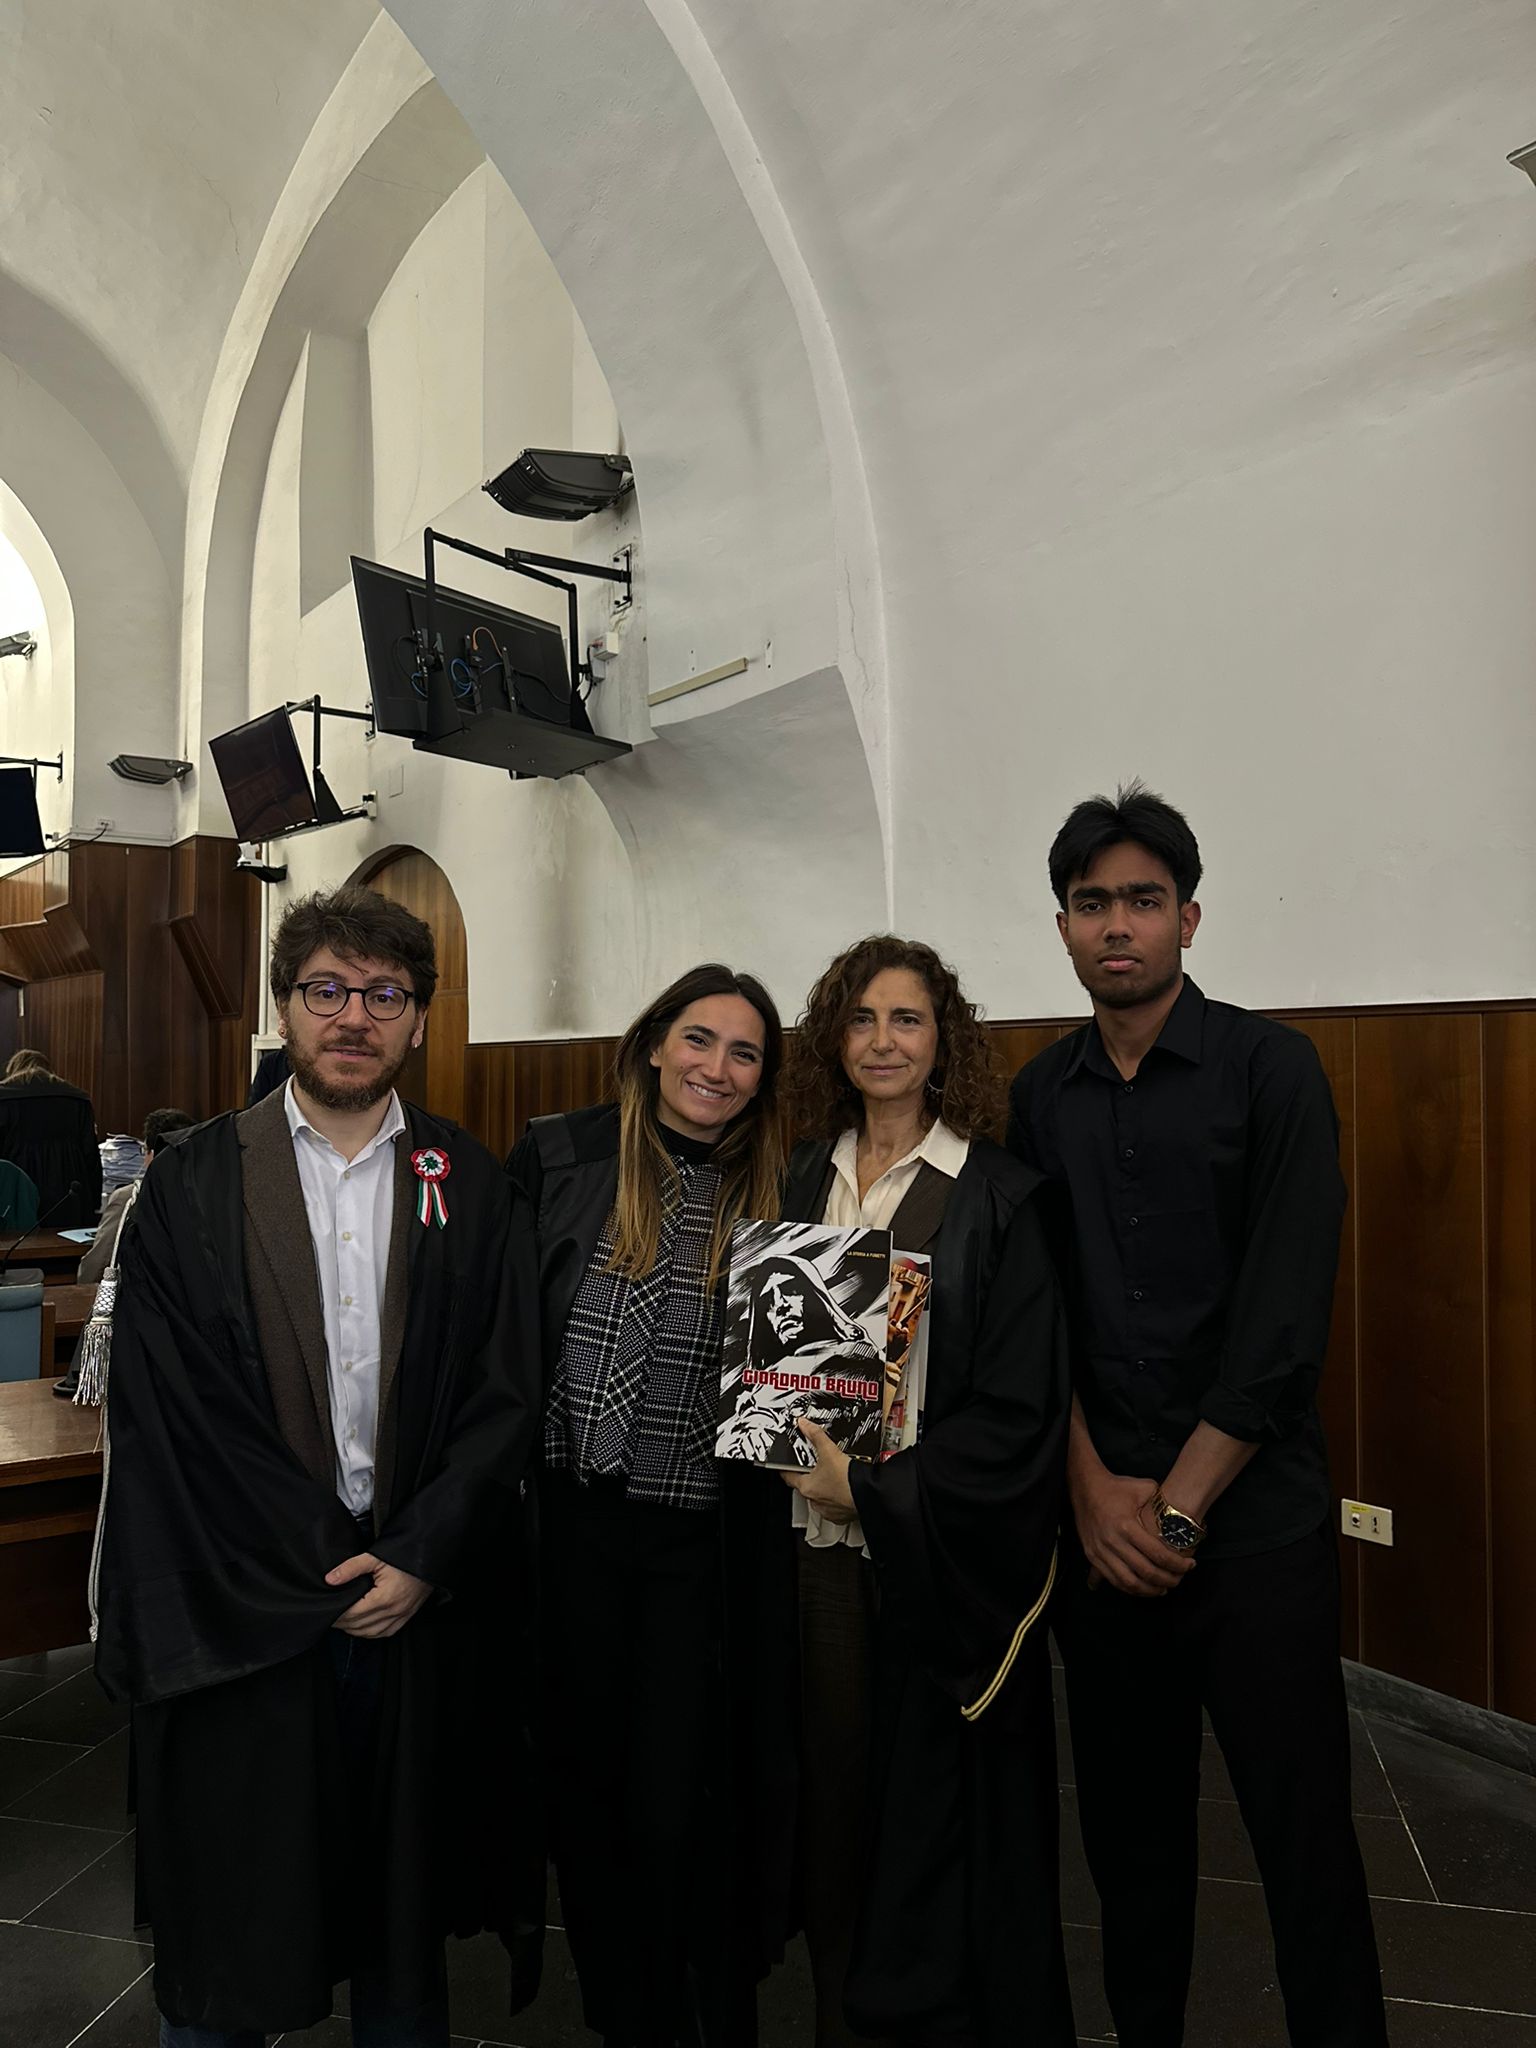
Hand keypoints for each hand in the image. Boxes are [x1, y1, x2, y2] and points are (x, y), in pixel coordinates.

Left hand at [325, 1551, 432, 1637]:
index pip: (353, 1614)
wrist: (429, 1557)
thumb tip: (330, 1579)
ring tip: (343, 1621)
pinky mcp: (406, 1616)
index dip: (337, 1614)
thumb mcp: (375, 1557)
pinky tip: (363, 1626)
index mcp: (385, 1598)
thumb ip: (351, 1568)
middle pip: (359, 1626)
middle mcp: (393, 1611)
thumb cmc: (403, 1557)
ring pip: (371, 1633)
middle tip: (330, 1616)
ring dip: (355, 1630)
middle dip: (342, 1623)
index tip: (327, 1611)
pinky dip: (370, 1633)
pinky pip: (385, 1633)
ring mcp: (401, 1616)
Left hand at [780, 1419, 857, 1522]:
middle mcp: (815, 1502)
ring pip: (821, 1497)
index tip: (786, 1465)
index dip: (786, 1469)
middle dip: (811, 1476)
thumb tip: (805, 1425)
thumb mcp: (829, 1451)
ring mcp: (828, 1511)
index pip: (788, 1477)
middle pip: (806, 1486)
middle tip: (819, 1464)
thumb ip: (816, 1435)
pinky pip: (835, 1507)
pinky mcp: (841, 1516)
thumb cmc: (848, 1479)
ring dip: (826, 1488)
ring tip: (836, 1476)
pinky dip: (838, 1498)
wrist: (869, 1495)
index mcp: (807, 1487)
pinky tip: (846, 1488)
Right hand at [1070, 1467, 1194, 1597]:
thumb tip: (1182, 1513)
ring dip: (1149, 1590)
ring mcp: (1100, 1551)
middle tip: (1179, 1579)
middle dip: (1168, 1580)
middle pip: (1146, 1572)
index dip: (1177, 1564)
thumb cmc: (1117, 1487)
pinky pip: (1113, 1580)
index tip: (1190, 1565)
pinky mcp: (1092, 1556)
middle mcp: (1113, 1542)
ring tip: (1163, 1589)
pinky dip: (1130, 1589)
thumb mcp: (1143, 1487)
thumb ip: (1163, 1501)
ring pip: (1129, 1582)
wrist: (1085, 1487)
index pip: (1158, 1554)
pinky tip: (1142, 1588)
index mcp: (1127, 1526)